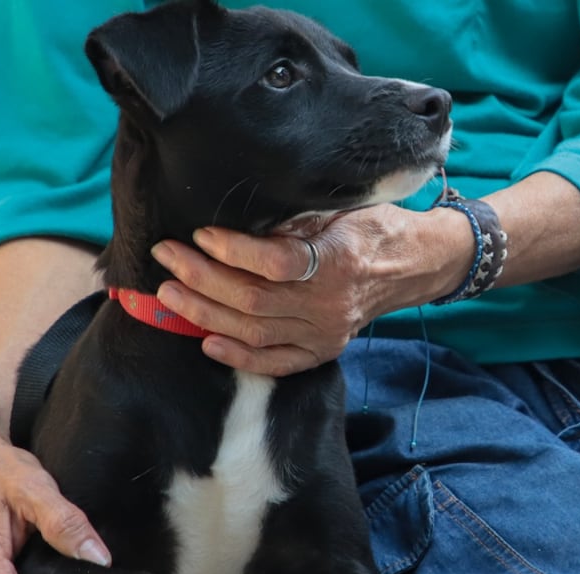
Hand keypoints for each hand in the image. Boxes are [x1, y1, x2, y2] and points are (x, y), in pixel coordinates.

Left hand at [149, 204, 469, 375]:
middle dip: (200, 278)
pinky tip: (204, 340)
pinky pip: (274, 362)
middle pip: (253, 298)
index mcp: (340, 257)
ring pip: (253, 331)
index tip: (200, 234)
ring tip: (170, 293)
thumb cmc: (370, 225)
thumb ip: (296, 215)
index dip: (234, 251)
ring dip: (204, 313)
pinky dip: (237, 356)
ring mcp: (325, 332)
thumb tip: (239, 215)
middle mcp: (331, 302)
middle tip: (166, 257)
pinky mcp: (321, 350)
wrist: (412, 264)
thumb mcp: (341, 205)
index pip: (277, 261)